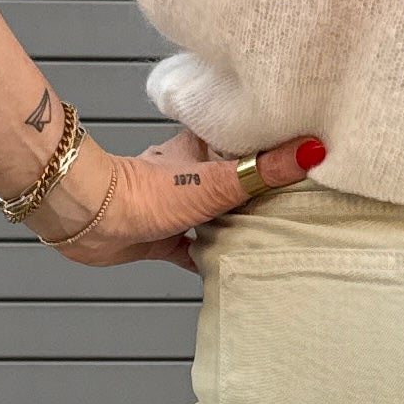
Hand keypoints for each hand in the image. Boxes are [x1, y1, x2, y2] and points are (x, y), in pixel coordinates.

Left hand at [33, 125, 326, 269]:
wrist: (89, 220)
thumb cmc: (143, 193)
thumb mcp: (217, 181)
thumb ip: (266, 170)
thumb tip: (314, 150)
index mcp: (202, 147)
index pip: (245, 137)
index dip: (272, 139)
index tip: (305, 145)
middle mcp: (188, 173)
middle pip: (233, 177)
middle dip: (259, 186)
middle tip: (297, 197)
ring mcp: (174, 206)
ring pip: (215, 212)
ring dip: (236, 221)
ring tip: (273, 231)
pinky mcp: (161, 237)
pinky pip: (193, 247)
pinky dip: (210, 256)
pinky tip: (231, 265)